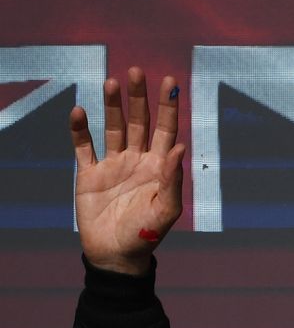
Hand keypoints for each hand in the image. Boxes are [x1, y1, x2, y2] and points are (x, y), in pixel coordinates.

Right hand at [71, 67, 184, 274]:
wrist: (116, 255)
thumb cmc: (146, 236)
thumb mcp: (165, 210)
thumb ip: (173, 180)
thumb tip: (179, 147)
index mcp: (160, 168)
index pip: (166, 130)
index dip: (168, 107)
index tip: (170, 82)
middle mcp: (137, 161)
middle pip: (140, 122)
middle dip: (139, 97)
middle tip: (136, 71)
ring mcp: (113, 165)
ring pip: (114, 128)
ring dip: (112, 106)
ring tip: (112, 83)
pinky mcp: (89, 173)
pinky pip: (83, 146)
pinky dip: (80, 129)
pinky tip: (80, 111)